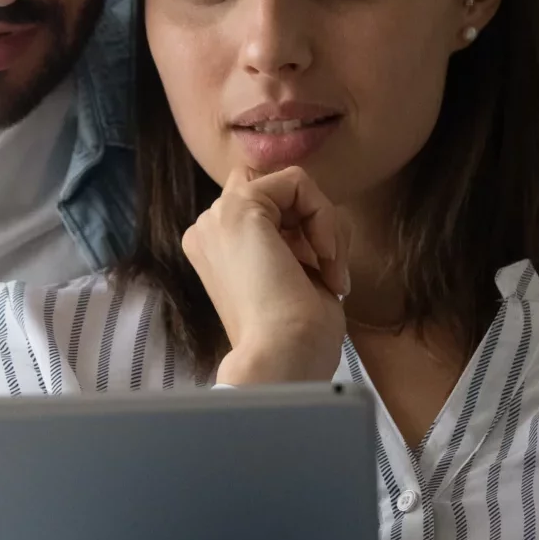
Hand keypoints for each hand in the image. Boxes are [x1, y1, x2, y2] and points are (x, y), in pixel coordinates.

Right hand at [180, 165, 349, 383]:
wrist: (283, 357)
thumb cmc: (295, 336)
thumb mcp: (294, 276)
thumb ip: (289, 238)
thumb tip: (307, 205)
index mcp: (215, 249)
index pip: (267, 207)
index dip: (304, 231)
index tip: (318, 277)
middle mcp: (208, 229)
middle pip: (281, 195)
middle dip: (318, 228)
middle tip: (330, 275)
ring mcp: (218, 215)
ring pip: (292, 187)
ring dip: (325, 227)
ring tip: (329, 274)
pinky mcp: (240, 206)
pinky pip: (297, 182)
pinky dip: (323, 216)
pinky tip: (323, 258)